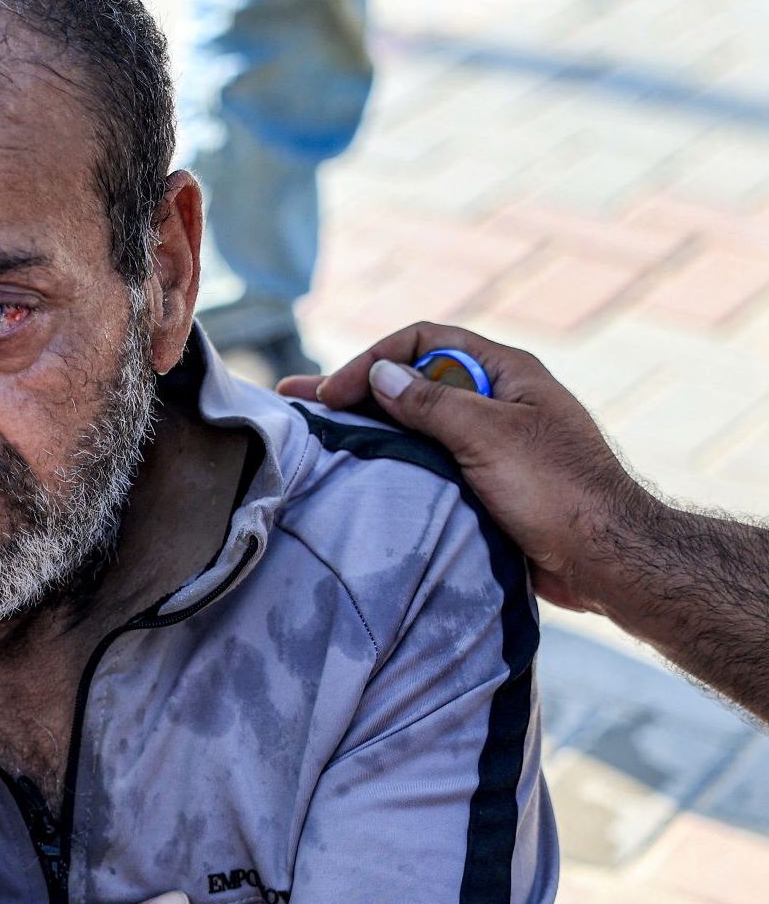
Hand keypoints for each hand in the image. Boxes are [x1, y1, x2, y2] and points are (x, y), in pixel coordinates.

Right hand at [279, 322, 657, 611]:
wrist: (604, 560)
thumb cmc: (555, 491)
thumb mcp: (488, 436)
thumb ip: (430, 403)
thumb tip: (381, 375)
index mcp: (504, 373)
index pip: (422, 343)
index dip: (373, 360)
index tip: (333, 394)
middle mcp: (494, 400)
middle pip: (413, 382)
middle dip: (356, 390)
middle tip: (299, 404)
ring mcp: (488, 443)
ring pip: (416, 424)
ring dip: (367, 426)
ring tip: (315, 437)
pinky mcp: (483, 483)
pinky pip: (427, 462)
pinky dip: (391, 461)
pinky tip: (359, 474)